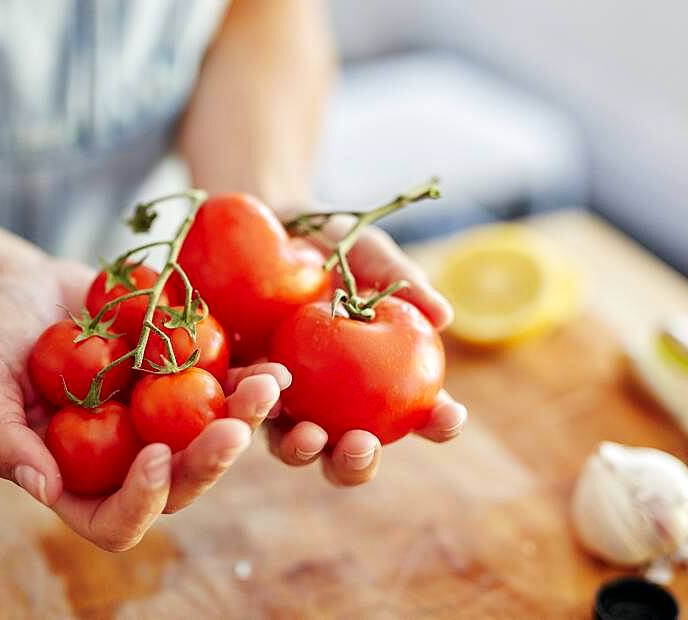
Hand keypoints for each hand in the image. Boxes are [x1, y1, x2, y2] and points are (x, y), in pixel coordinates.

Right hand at [0, 256, 283, 550]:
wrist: (22, 287)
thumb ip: (2, 441)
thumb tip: (46, 490)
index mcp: (79, 482)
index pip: (116, 522)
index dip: (140, 502)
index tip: (155, 456)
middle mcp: (127, 461)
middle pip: (180, 485)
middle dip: (210, 463)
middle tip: (233, 428)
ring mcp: (160, 423)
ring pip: (212, 440)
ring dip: (245, 420)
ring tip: (268, 387)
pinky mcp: (182, 382)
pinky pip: (223, 389)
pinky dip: (249, 379)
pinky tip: (273, 363)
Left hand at [266, 222, 467, 485]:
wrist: (261, 224)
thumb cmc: (328, 242)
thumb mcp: (365, 251)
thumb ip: (402, 281)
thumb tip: (444, 316)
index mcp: (378, 377)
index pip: (417, 413)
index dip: (438, 422)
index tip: (449, 416)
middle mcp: (332, 402)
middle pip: (350, 452)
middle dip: (358, 462)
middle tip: (361, 444)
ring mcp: (283, 400)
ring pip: (294, 447)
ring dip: (304, 451)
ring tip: (309, 435)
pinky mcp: (238, 386)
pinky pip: (244, 407)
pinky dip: (254, 406)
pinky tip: (264, 391)